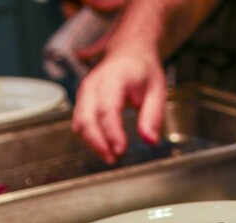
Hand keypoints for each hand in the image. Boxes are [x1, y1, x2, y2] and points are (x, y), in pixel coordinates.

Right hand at [71, 40, 166, 163]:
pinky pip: (79, 123)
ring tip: (111, 157)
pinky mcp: (81, 101)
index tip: (121, 150)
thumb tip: (149, 140)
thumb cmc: (143, 71)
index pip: (108, 109)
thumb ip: (153, 116)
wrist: (129, 51)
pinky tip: (104, 148)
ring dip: (92, 144)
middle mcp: (93, 84)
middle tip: (114, 159)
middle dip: (98, 143)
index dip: (112, 132)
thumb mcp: (157, 90)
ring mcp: (84, 92)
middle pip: (86, 118)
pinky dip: (89, 138)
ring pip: (79, 123)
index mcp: (114, 78)